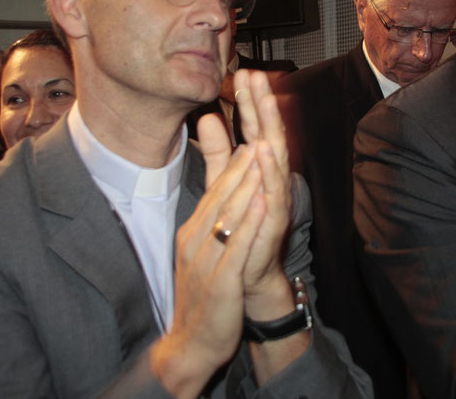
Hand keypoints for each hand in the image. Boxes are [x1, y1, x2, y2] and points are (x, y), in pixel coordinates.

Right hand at [152, 111, 266, 397]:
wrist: (193, 339)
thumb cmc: (206, 284)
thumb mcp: (207, 239)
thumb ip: (213, 202)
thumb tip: (214, 172)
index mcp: (197, 226)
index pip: (218, 181)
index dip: (234, 147)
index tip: (248, 116)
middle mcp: (198, 237)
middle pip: (222, 188)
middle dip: (240, 150)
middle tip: (253, 115)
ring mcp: (207, 259)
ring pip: (228, 213)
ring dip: (245, 179)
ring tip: (261, 148)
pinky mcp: (220, 282)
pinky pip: (236, 247)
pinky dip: (249, 222)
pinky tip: (261, 201)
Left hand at [231, 69, 292, 309]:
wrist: (248, 277)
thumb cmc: (240, 229)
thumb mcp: (224, 183)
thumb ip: (217, 152)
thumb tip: (209, 115)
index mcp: (257, 168)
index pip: (253, 128)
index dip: (249, 101)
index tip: (242, 72)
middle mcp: (271, 179)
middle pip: (268, 134)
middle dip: (262, 104)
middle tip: (256, 76)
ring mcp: (275, 199)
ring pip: (276, 159)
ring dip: (271, 130)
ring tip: (265, 103)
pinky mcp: (275, 222)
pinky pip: (275, 195)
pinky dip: (272, 173)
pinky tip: (267, 153)